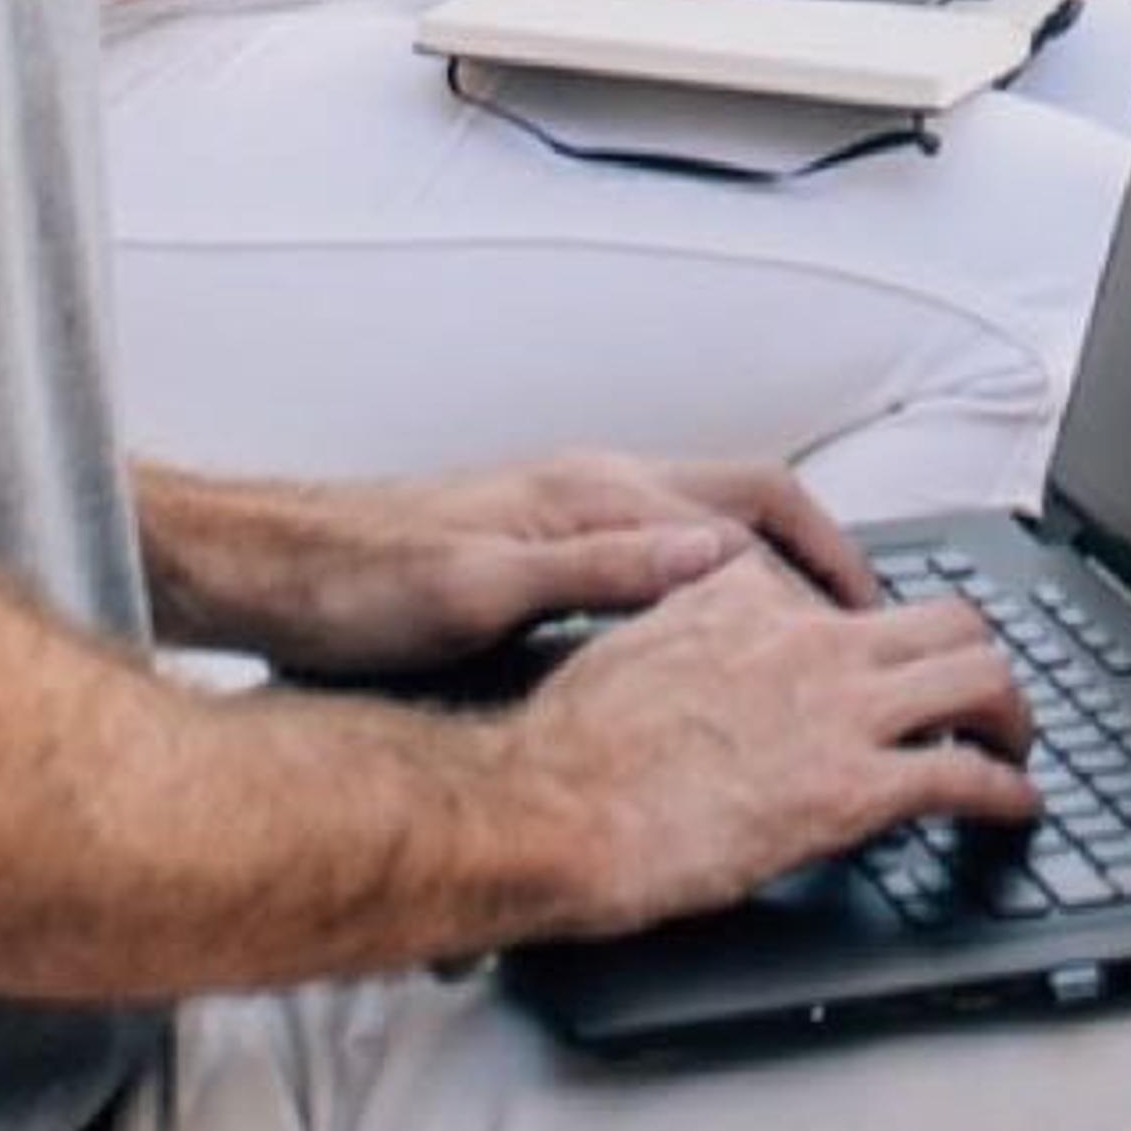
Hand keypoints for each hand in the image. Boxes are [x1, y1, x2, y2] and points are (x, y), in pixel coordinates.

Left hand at [232, 452, 873, 678]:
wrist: (261, 572)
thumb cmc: (353, 586)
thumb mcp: (476, 592)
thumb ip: (599, 569)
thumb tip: (715, 553)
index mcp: (596, 493)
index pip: (756, 505)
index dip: (823, 561)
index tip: (869, 619)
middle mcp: (594, 488)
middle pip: (750, 500)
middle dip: (819, 557)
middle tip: (867, 628)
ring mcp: (568, 511)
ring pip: (708, 524)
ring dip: (770, 571)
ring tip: (809, 641)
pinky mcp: (539, 543)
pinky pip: (662, 549)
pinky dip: (714, 586)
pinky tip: (710, 642)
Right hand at [515, 553, 1042, 932]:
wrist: (549, 807)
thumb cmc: (567, 749)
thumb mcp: (630, 646)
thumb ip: (687, 632)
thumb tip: (701, 654)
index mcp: (751, 600)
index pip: (849, 598)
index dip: (884, 640)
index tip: (893, 668)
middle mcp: (810, 641)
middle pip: (947, 619)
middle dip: (983, 658)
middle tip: (988, 701)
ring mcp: (839, 711)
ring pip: (981, 679)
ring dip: (1014, 716)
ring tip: (1018, 747)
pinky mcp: (851, 788)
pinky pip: (965, 776)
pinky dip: (1008, 792)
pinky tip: (1018, 808)